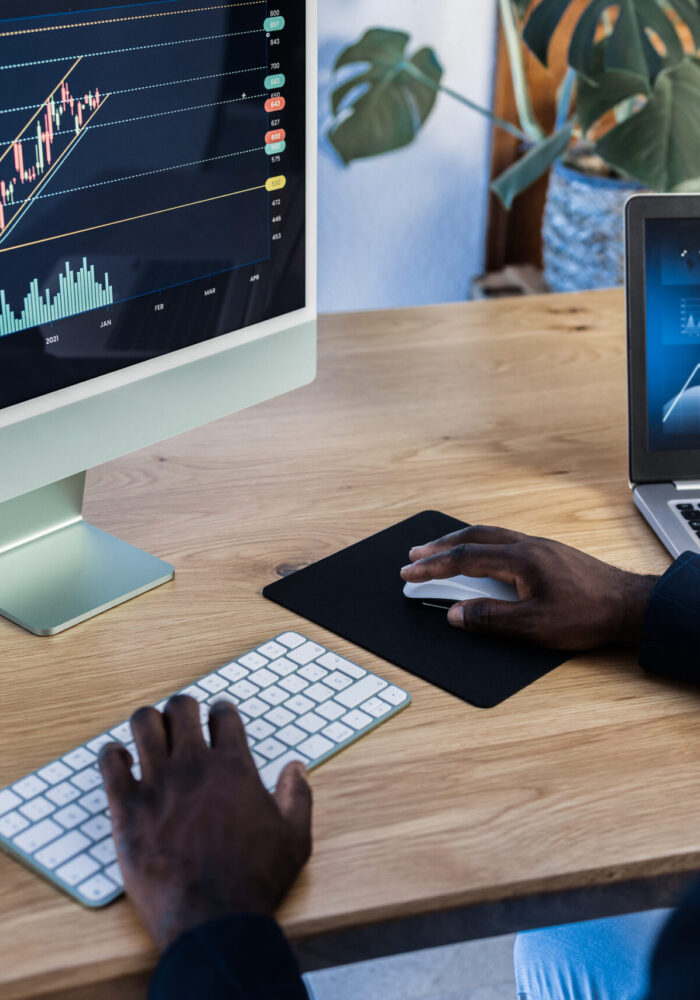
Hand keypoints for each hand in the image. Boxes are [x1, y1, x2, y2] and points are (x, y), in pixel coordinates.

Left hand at [98, 696, 311, 951]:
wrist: (213, 920)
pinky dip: (113, 756)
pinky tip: (119, 761)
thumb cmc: (255, 881)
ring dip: (148, 723)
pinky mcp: (126, 809)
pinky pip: (110, 764)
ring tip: (150, 734)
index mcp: (233, 767)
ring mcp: (157, 784)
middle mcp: (194, 766)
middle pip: (180, 708)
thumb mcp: (295, 839)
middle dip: (182, 709)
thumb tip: (296, 767)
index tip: (218, 717)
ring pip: (143, 724)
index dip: (221, 711)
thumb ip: (298, 796)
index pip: (223, 714)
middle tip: (182, 721)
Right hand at [400, 525, 658, 649]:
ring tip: (440, 551)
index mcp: (519, 558)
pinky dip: (482, 544)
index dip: (433, 566)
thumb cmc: (588, 614)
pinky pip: (504, 540)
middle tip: (415, 554)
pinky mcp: (548, 553)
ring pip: (489, 535)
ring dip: (460, 542)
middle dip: (440, 546)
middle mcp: (527, 545)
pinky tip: (481, 556)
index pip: (464, 559)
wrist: (630, 606)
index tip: (410, 572)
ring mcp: (539, 546)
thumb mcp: (534, 625)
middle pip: (473, 537)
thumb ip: (490, 619)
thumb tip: (456, 614)